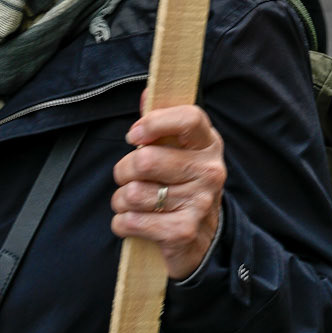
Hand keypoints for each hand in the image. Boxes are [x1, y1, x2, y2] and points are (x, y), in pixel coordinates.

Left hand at [112, 101, 225, 282]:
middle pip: (146, 160)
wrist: (203, 240)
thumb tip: (146, 93)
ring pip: (133, 193)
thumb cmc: (182, 185)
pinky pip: (131, 221)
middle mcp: (210, 171)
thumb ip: (161, 123)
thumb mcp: (180, 151)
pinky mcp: (183, 231)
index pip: (189, 118)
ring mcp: (199, 202)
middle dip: (124, 170)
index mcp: (209, 144)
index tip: (133, 135)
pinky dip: (122, 223)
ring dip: (121, 200)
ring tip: (133, 202)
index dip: (154, 122)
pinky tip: (133, 222)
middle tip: (128, 176)